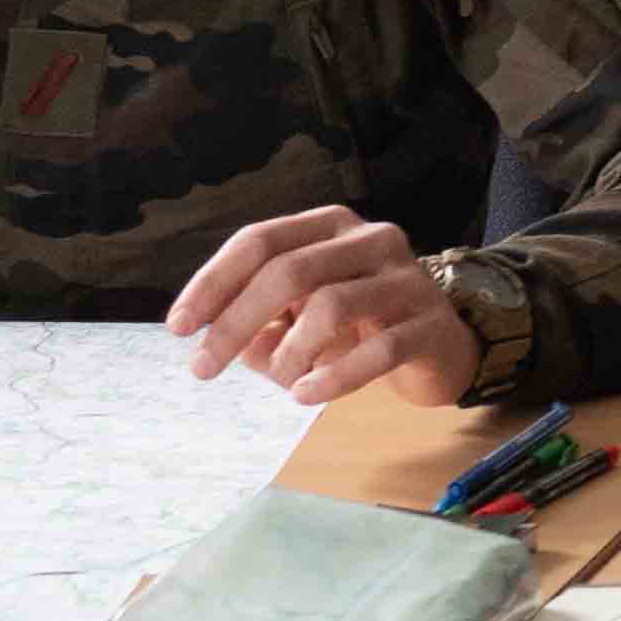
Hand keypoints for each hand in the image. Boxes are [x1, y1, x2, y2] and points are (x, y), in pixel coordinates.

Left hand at [166, 207, 478, 410]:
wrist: (442, 349)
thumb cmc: (360, 327)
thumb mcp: (302, 317)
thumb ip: (262, 323)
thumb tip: (226, 344)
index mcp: (331, 225)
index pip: (260, 241)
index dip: (213, 283)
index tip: (178, 327)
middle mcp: (371, 239)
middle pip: (289, 271)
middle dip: (235, 323)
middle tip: (204, 367)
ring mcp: (406, 279)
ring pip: (330, 307)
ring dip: (289, 354)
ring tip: (280, 382)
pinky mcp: (431, 324)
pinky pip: (378, 351)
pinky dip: (333, 377)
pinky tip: (306, 395)